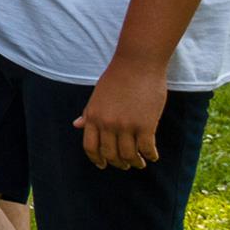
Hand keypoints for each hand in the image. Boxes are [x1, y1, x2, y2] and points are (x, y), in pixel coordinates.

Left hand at [74, 56, 166, 170]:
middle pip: (110, 154)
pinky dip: (150, 156)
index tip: (102, 165)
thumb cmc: (117, 77)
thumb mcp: (97, 95)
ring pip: (129, 155)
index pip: (90, 146)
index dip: (96, 159)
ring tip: (140, 163)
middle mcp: (107, 124)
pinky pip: (147, 149)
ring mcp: (126, 125)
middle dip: (118, 163)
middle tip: (126, 165)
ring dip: (135, 163)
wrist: (137, 64)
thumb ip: (89, 112)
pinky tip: (153, 156)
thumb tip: (76, 125)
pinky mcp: (146, 125)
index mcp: (93, 116)